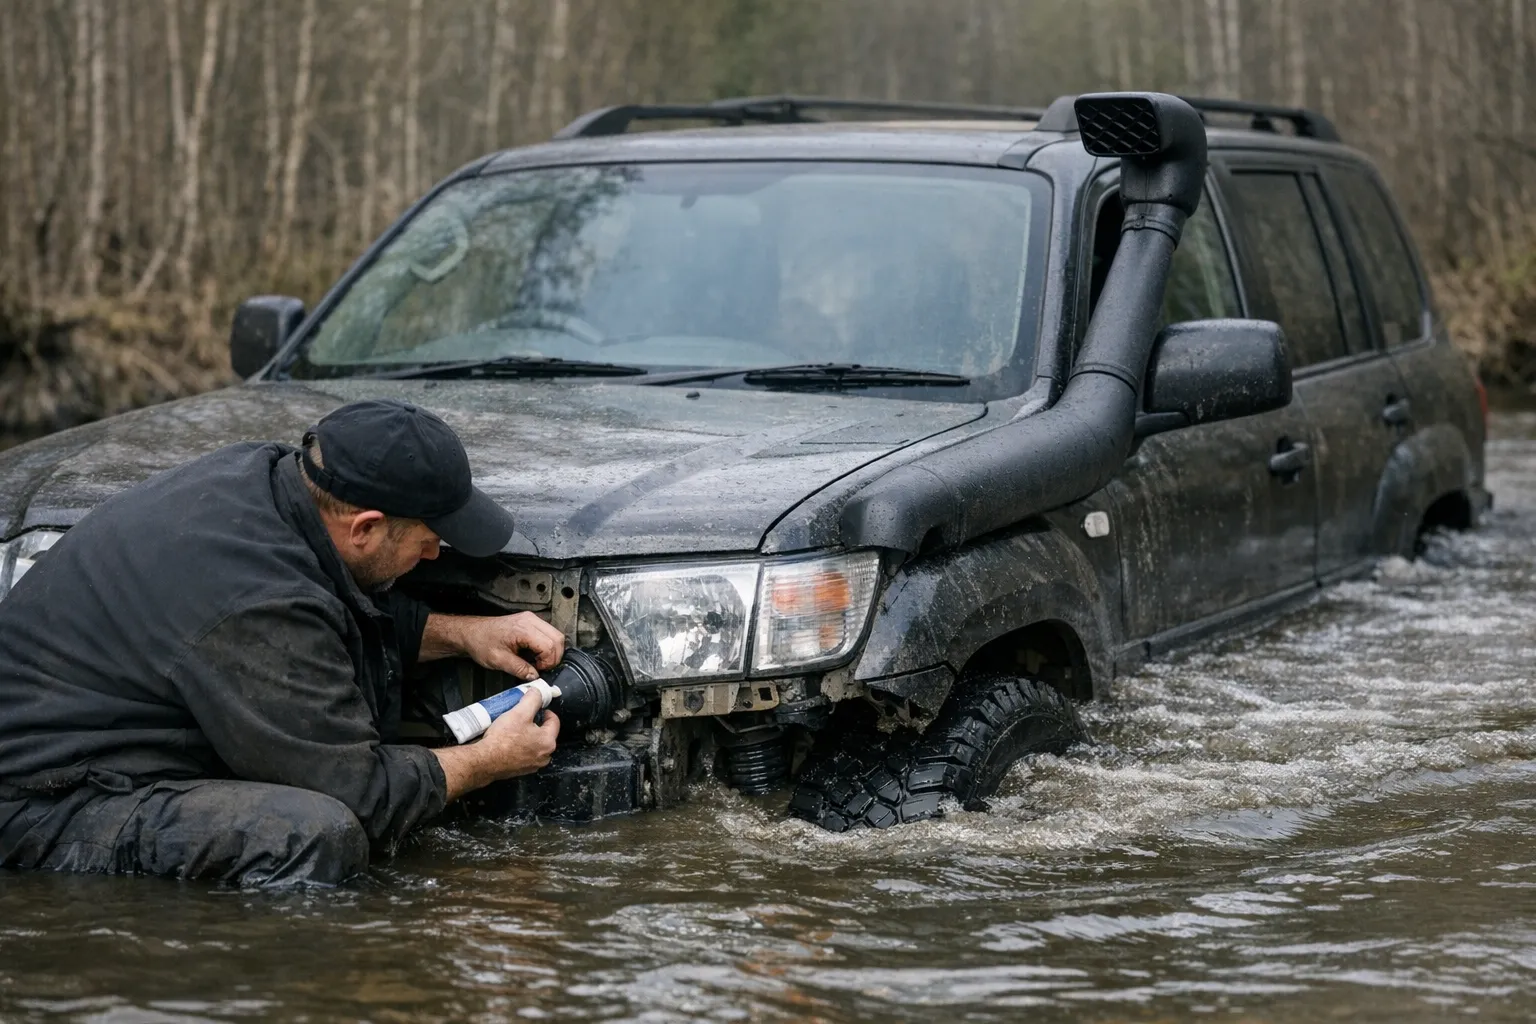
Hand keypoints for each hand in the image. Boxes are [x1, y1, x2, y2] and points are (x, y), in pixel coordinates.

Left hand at [424, 612, 564, 680]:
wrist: (471, 633)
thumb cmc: (481, 642)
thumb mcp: (499, 660)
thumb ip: (520, 669)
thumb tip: (535, 676)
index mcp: (523, 629)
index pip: (550, 645)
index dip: (548, 662)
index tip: (538, 670)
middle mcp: (530, 620)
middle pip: (558, 638)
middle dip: (553, 657)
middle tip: (541, 668)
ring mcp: (531, 619)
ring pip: (556, 635)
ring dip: (551, 652)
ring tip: (537, 662)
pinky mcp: (530, 622)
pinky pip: (548, 634)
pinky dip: (547, 646)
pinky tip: (535, 655)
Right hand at [433, 691, 559, 800]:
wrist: (484, 761)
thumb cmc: (502, 739)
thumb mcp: (519, 712)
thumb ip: (532, 699)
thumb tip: (537, 693)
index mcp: (548, 742)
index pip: (554, 721)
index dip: (546, 711)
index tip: (538, 707)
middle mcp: (544, 756)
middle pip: (544, 734)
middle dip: (535, 724)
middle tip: (523, 717)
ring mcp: (532, 765)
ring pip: (533, 744)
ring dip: (527, 736)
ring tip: (514, 729)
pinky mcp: (520, 770)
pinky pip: (523, 754)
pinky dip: (519, 747)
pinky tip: (508, 742)